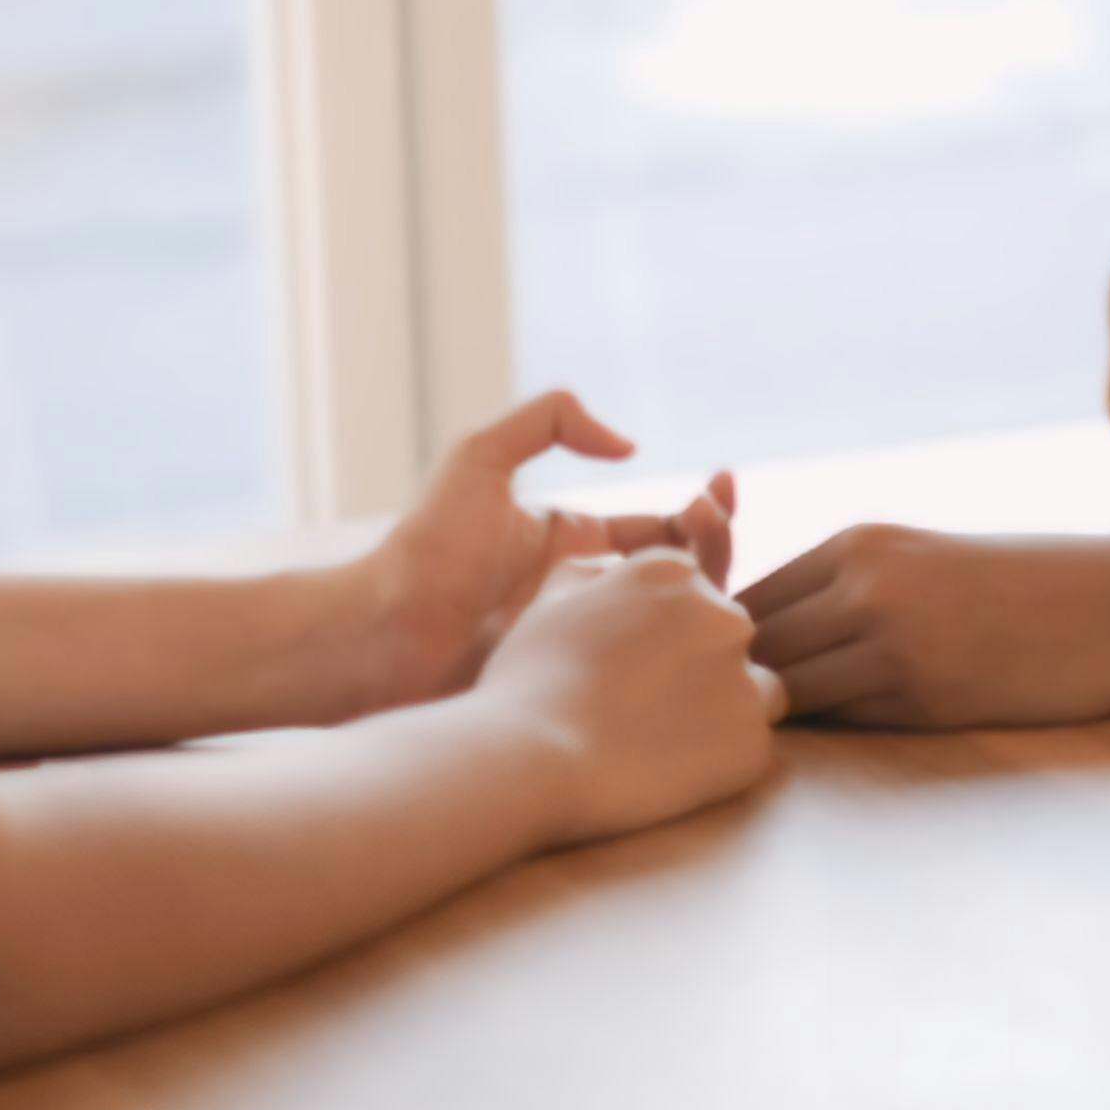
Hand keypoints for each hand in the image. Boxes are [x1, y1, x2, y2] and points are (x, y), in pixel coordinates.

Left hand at [349, 390, 735, 711]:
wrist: (388, 636)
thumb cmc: (429, 547)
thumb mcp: (480, 457)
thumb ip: (547, 421)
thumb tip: (628, 448)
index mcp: (568, 539)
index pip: (655, 527)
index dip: (698, 511)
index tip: (721, 490)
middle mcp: (586, 590)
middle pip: (677, 576)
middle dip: (715, 547)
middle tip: (722, 521)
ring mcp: (588, 641)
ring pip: (670, 625)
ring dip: (706, 597)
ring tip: (716, 569)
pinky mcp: (583, 687)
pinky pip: (645, 674)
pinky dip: (681, 656)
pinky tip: (702, 636)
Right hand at [474, 550, 782, 844]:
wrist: (531, 757)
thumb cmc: (531, 679)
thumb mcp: (551, 598)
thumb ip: (594, 572)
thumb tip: (611, 572)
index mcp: (674, 572)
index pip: (692, 595)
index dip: (662, 633)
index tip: (631, 665)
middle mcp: (722, 614)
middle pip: (727, 637)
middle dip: (698, 666)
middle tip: (643, 707)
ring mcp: (744, 678)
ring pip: (757, 689)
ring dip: (725, 708)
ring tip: (664, 739)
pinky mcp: (753, 741)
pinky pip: (753, 746)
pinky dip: (723, 760)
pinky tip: (671, 771)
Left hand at [740, 527, 1109, 729]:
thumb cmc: (1018, 584)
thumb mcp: (918, 559)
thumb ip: (845, 588)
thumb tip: (765, 637)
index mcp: (856, 543)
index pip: (747, 597)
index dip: (735, 640)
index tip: (750, 670)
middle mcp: (862, 585)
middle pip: (752, 644)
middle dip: (742, 679)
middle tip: (752, 713)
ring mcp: (890, 641)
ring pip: (786, 688)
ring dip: (781, 711)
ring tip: (796, 730)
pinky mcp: (924, 696)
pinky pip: (845, 718)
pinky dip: (834, 729)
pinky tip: (848, 735)